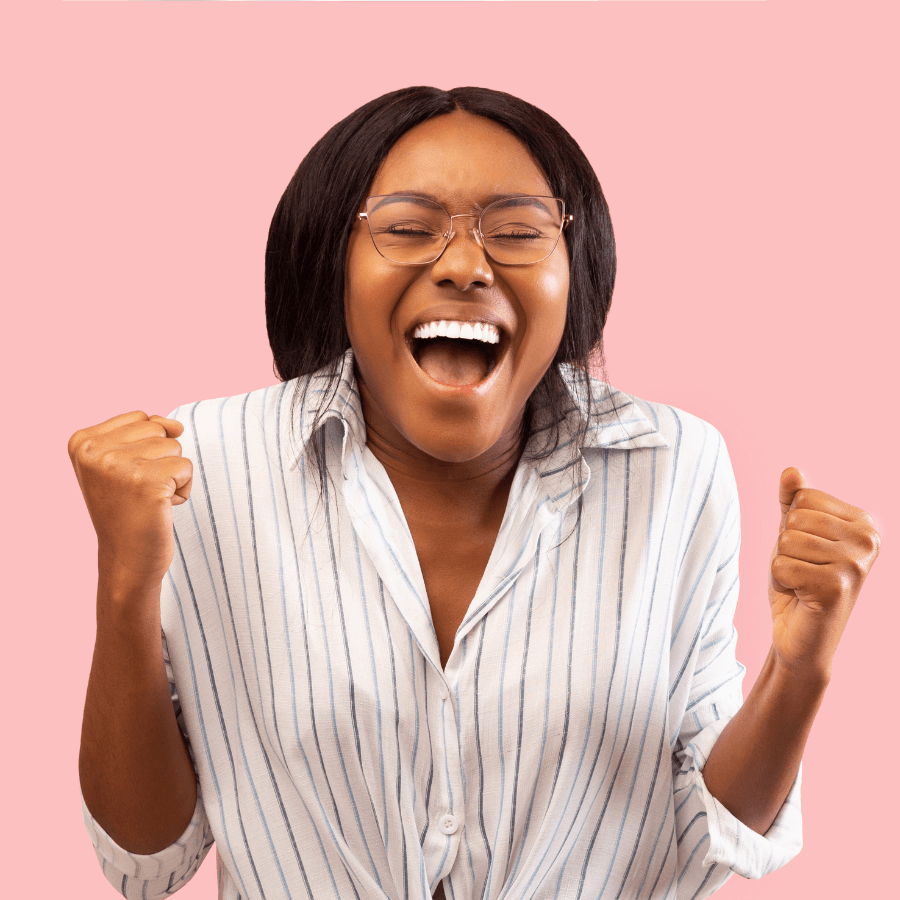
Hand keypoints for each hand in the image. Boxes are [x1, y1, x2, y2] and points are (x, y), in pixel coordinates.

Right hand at [68, 411, 192, 589]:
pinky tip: (162, 507)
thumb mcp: (124, 462)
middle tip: (139, 490)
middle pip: (158, 429)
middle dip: (160, 459)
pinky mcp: (147, 481)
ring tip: (149, 499)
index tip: (126, 479)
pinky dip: (183, 489)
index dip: (146, 449)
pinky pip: (186, 467)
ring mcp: (118, 465)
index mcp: (81, 441)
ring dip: (172, 474)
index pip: (141, 418)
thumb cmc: (128, 509)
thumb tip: (176, 425)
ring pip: (174, 446)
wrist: (126, 559)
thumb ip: (147, 430)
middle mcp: (94, 450)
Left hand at [768, 467, 880, 680]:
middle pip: (795, 518)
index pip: (805, 496)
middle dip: (786, 546)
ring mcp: (856, 564)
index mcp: (864, 522)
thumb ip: (792, 500)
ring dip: (784, 564)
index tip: (808, 551)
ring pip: (786, 540)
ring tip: (802, 582)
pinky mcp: (837, 586)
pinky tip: (800, 595)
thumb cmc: (798, 581)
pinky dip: (781, 581)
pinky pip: (782, 565)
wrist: (800, 636)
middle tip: (803, 570)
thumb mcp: (792, 533)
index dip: (792, 524)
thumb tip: (791, 470)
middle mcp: (869, 540)